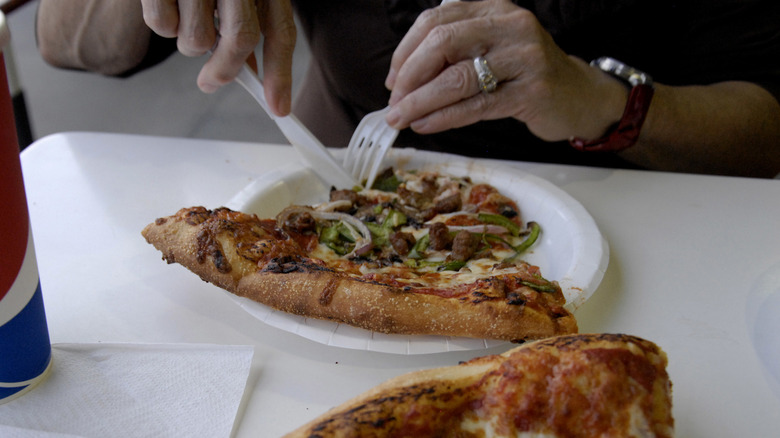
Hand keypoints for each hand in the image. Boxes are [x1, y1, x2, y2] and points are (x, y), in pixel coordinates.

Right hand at [141, 0, 295, 115]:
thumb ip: (245, 26)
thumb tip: (252, 74)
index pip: (281, 30)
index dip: (280, 74)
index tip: (278, 107)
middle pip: (241, 39)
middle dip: (226, 69)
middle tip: (212, 82)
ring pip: (197, 40)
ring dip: (189, 44)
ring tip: (186, 18)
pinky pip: (162, 25)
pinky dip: (162, 24)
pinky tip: (166, 3)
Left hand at [384, 0, 625, 140]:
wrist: (577, 95)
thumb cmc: (524, 75)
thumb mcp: (490, 49)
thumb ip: (454, 54)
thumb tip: (401, 81)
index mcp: (493, 8)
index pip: (436, 21)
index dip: (406, 51)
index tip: (392, 80)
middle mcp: (510, 25)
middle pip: (442, 43)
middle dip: (410, 76)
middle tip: (395, 102)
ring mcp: (524, 57)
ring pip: (457, 78)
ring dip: (421, 102)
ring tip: (402, 118)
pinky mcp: (531, 92)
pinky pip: (475, 106)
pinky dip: (444, 117)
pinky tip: (426, 125)